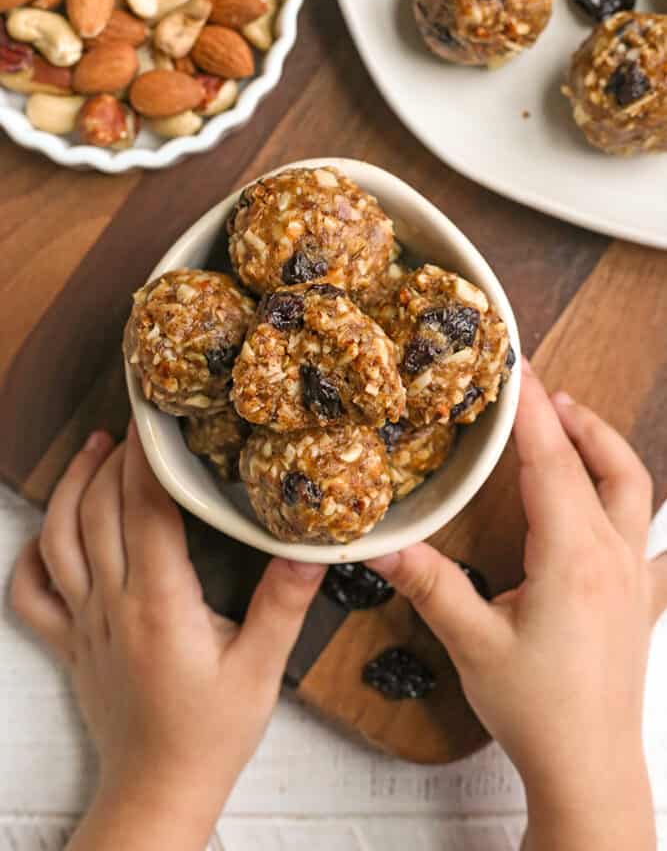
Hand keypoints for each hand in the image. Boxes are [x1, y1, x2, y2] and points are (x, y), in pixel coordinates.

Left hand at [11, 422, 323, 850]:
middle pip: (100, 511)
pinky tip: (50, 530)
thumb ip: (282, 604)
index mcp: (160, 603)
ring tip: (92, 450)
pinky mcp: (69, 643)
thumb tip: (310, 547)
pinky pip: (32, 593)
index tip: (157, 419)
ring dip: (71, 488)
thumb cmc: (213, 732)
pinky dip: (33, 554)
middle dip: (114, 458)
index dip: (149, 458)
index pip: (147, 509)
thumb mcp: (261, 670)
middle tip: (134, 421)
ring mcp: (83, 623)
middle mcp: (113, 604)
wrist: (160, 791)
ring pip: (59, 540)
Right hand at [368, 359, 665, 850]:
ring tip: (573, 425)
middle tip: (540, 391)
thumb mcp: (472, 643)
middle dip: (574, 418)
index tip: (516, 368)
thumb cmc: (537, 710)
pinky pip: (653, 541)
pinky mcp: (640, 602)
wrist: (589, 768)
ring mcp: (635, 579)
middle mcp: (614, 557)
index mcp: (573, 556)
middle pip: (605, 464)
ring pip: (636, 492)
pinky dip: (637, 508)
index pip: (551, 462)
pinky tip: (620, 511)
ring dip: (606, 450)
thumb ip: (428, 584)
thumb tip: (380, 544)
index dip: (530, 411)